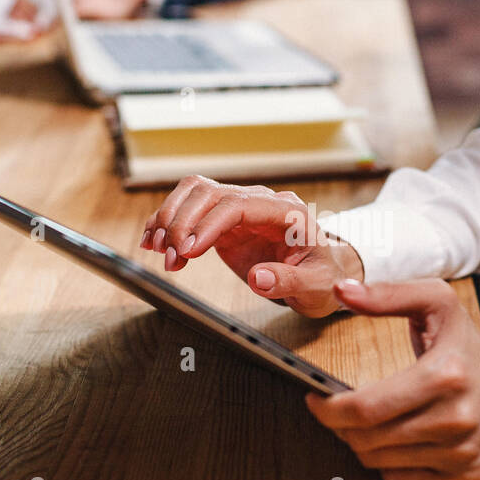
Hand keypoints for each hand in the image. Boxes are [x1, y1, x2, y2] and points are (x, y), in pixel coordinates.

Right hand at [140, 176, 364, 317]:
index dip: (209, 223)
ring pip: (196, 194)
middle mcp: (261, 203)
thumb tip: (259, 278)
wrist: (323, 276)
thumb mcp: (316, 286)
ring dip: (171, 218)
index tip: (188, 249)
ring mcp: (242, 210)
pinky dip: (169, 223)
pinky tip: (155, 243)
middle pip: (212, 193)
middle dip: (184, 223)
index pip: (240, 204)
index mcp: (287, 211)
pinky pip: (191, 210)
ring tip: (158, 251)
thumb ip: (289, 282)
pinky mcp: (226, 223)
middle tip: (171, 258)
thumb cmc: (324, 278)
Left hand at [306, 279, 479, 479]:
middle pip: (367, 439)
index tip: (315, 399)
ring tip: (366, 423)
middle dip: (340, 426)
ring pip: (379, 463)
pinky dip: (387, 464)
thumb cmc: (469, 345)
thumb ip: (387, 295)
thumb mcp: (436, 304)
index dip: (328, 408)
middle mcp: (456, 419)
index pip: (365, 408)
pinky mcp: (465, 477)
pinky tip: (392, 441)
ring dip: (361, 444)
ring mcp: (462, 453)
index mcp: (445, 375)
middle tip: (338, 410)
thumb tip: (342, 290)